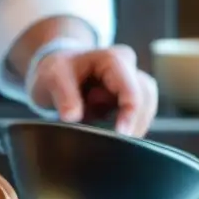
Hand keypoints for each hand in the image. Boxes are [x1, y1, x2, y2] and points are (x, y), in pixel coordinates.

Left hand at [28, 45, 157, 136]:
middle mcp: (128, 68)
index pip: (132, 89)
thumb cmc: (56, 69)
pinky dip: (123, 126)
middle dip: (130, 122)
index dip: (129, 114)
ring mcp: (132, 83)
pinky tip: (105, 130)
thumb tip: (73, 116)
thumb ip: (63, 95)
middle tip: (109, 139)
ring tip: (99, 127)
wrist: (56, 69)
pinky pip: (136, 116)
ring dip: (127, 124)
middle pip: (146, 99)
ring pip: (145, 109)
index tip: (121, 134)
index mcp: (113, 60)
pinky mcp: (129, 98)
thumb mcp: (53, 78)